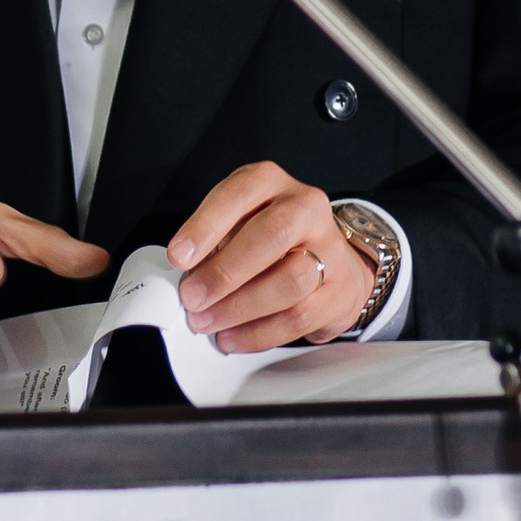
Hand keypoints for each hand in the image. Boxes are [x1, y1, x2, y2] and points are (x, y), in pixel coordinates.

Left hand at [170, 162, 374, 350]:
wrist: (332, 261)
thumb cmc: (272, 239)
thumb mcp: (239, 221)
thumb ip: (214, 241)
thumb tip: (187, 274)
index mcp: (271, 183)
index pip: (239, 194)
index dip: (206, 226)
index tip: (179, 256)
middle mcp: (306, 209)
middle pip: (271, 236)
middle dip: (225, 272)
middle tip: (193, 297)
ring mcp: (330, 250)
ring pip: (289, 282)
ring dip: (240, 308)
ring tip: (208, 321)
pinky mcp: (341, 292)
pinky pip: (300, 317)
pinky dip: (260, 332)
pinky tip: (234, 337)